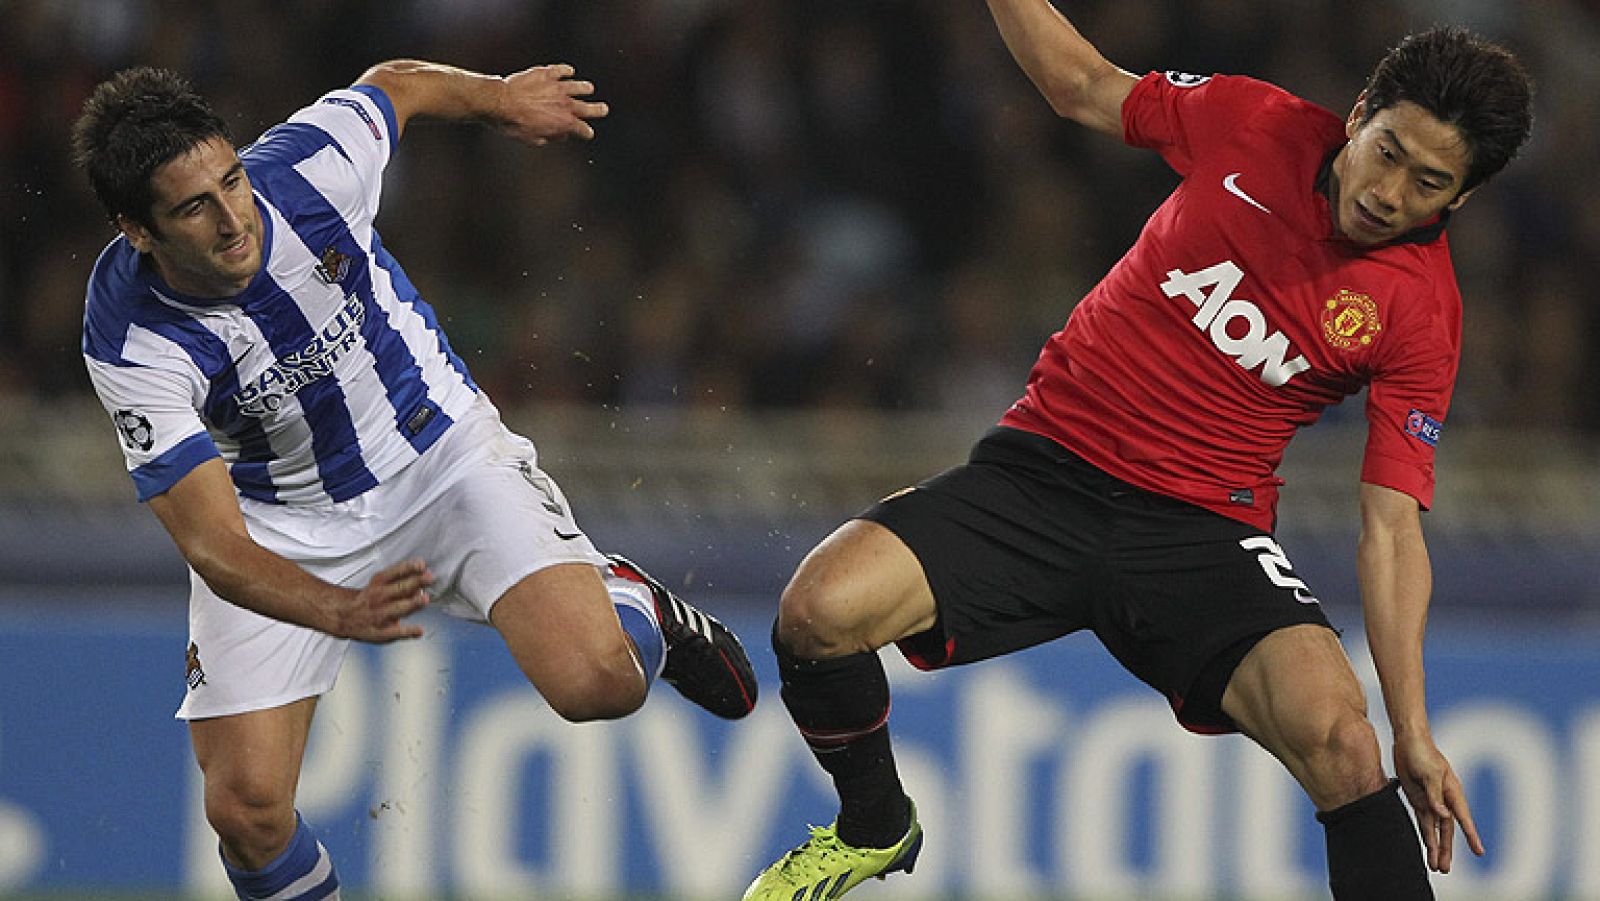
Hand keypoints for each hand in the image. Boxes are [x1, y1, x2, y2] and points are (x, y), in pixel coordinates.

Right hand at [332, 559, 433, 642]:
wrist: (344, 616)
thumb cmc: (370, 598)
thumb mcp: (381, 584)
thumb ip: (402, 582)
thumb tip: (423, 583)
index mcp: (379, 582)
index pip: (395, 572)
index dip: (408, 567)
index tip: (421, 564)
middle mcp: (378, 597)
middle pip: (399, 589)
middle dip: (415, 582)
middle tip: (429, 577)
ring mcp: (379, 615)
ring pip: (397, 609)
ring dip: (412, 603)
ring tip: (425, 599)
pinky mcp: (380, 632)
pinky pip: (395, 633)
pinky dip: (407, 632)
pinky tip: (419, 631)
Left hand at [496, 63, 608, 145]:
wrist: (500, 103)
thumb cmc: (514, 124)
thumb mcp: (533, 139)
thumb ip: (550, 137)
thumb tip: (559, 135)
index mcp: (564, 123)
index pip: (583, 130)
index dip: (586, 133)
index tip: (587, 134)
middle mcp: (566, 105)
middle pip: (588, 108)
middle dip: (598, 110)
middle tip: (603, 109)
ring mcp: (558, 87)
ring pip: (579, 87)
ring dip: (585, 89)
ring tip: (588, 88)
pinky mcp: (547, 74)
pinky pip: (562, 70)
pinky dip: (567, 71)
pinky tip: (570, 71)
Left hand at [1394, 730, 1483, 871]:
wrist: (1408, 740)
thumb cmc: (1422, 753)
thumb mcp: (1429, 773)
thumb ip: (1435, 796)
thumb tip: (1443, 816)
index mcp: (1452, 792)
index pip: (1462, 818)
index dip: (1470, 835)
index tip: (1479, 852)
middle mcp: (1444, 800)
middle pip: (1447, 830)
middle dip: (1446, 850)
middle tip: (1445, 869)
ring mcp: (1431, 801)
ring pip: (1435, 830)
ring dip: (1435, 847)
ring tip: (1436, 866)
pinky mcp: (1418, 799)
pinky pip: (1423, 822)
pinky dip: (1425, 835)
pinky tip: (1428, 849)